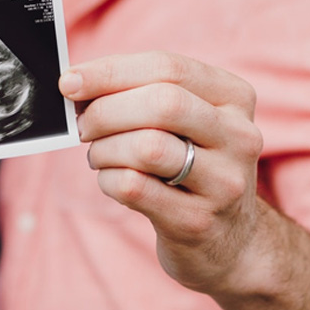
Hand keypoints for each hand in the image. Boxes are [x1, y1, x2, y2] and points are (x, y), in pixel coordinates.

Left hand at [61, 51, 266, 294]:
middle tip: (82, 126)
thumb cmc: (191, 167)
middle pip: (162, 104)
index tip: (71, 81)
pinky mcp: (198, 221)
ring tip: (99, 156)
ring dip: (105, 149)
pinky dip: (108, 179)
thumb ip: (141, 94)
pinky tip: (111, 180)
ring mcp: (224, 183)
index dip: (110, 71)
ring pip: (147, 147)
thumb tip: (77, 83)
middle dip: (106, 111)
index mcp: (235, 98)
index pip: (168, 67)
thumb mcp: (185, 124)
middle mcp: (239, 137)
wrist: (229, 242)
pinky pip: (135, 187)